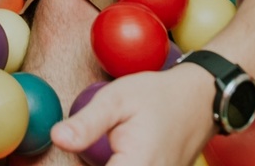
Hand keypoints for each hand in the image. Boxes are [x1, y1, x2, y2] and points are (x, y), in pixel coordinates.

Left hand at [51, 66, 215, 165]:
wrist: (200, 98)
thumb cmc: (156, 95)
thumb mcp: (116, 99)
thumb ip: (86, 124)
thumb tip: (55, 138)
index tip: (63, 161)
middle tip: (93, 145)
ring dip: (101, 164)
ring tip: (103, 146)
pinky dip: (119, 164)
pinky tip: (116, 153)